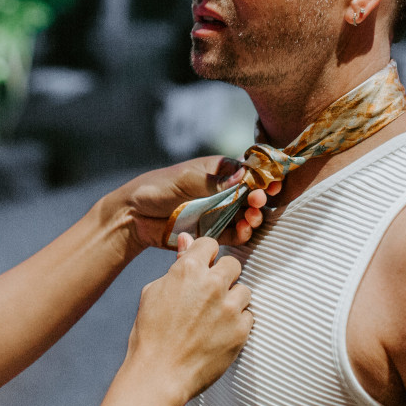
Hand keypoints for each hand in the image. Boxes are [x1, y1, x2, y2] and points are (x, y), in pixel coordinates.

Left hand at [116, 156, 281, 249]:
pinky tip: (243, 230)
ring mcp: (217, 212)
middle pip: (251, 194)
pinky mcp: (212, 232)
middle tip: (259, 201)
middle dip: (260, 198)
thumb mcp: (185, 179)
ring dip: (254, 216)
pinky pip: (233, 234)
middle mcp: (221, 191)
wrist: (135, 216)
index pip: (247, 172)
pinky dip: (242, 233)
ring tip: (252, 217)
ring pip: (245, 215)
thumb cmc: (157, 188)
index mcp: (217, 171)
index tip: (271, 183)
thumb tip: (245, 175)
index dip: (262, 177)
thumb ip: (215, 180)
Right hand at [123, 235, 252, 404]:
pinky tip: (220, 332)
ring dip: (233, 299)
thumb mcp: (154, 292)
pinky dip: (238, 322)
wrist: (159, 375)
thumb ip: (177, 265)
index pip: (210, 244)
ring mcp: (230, 308)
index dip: (206, 256)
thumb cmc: (151, 334)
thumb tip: (187, 240)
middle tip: (211, 293)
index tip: (204, 267)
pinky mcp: (241, 331)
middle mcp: (213, 284)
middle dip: (223, 275)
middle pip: (233, 264)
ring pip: (245, 290)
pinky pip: (249, 316)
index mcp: (188, 270)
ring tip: (216, 316)